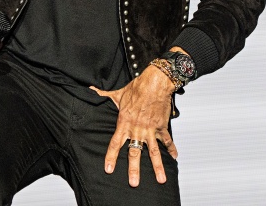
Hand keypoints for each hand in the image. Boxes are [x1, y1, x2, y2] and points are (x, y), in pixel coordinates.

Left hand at [91, 65, 179, 186]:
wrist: (155, 83)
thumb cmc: (137, 88)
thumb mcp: (118, 94)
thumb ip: (104, 96)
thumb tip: (91, 91)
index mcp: (124, 123)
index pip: (114, 144)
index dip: (111, 157)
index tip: (109, 169)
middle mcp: (137, 129)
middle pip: (134, 153)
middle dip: (134, 169)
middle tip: (134, 183)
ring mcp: (150, 130)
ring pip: (153, 152)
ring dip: (157, 167)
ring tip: (160, 179)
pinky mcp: (161, 127)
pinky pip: (167, 141)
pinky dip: (172, 149)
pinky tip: (174, 158)